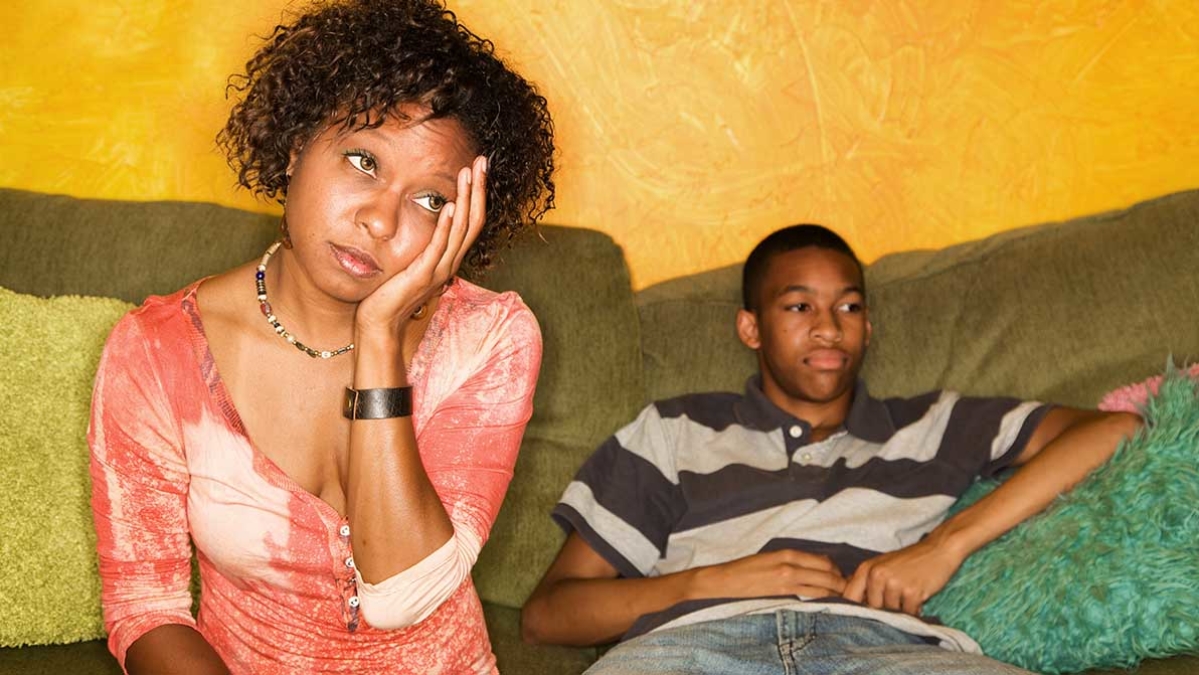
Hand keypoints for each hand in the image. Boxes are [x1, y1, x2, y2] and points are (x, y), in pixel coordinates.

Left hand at [355, 155, 487, 334]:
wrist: (380, 322)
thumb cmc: (391, 291)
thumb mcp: (411, 261)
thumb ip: (422, 244)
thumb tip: (424, 222)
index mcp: (449, 257)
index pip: (472, 221)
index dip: (478, 194)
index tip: (478, 168)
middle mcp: (450, 262)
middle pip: (474, 221)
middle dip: (478, 189)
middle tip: (481, 161)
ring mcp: (439, 269)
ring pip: (461, 230)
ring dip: (466, 200)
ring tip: (468, 175)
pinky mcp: (423, 275)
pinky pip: (439, 247)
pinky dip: (446, 227)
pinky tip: (450, 206)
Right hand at [690, 550, 846, 600]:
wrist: (727, 579)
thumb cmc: (747, 568)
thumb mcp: (771, 557)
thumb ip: (792, 561)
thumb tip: (814, 568)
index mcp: (788, 553)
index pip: (823, 560)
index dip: (837, 569)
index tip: (842, 576)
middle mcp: (791, 564)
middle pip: (827, 572)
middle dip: (841, 581)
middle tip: (848, 589)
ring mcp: (787, 579)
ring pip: (822, 585)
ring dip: (836, 591)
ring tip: (843, 596)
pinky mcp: (783, 593)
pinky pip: (810, 595)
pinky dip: (823, 597)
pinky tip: (827, 601)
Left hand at [842, 537, 963, 615]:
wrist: (938, 550)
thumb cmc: (909, 560)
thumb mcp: (882, 566)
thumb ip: (867, 583)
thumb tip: (851, 603)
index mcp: (866, 569)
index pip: (850, 596)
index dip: (854, 609)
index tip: (862, 614)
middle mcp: (877, 575)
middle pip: (873, 608)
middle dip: (885, 609)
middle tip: (897, 599)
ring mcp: (894, 584)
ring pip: (891, 612)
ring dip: (901, 609)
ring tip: (909, 595)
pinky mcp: (911, 592)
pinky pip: (908, 613)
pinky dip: (914, 611)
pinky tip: (918, 598)